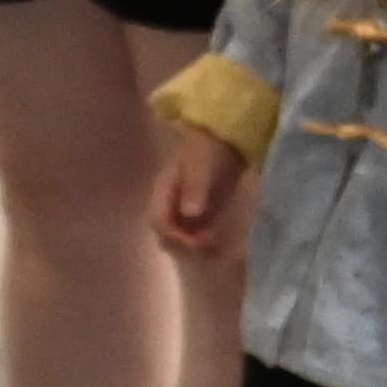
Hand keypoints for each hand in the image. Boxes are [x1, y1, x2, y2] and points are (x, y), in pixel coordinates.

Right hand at [151, 123, 251, 256]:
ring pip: (180, 235)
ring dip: (194, 245)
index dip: (174, 236)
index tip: (196, 242)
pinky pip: (195, 232)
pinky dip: (203, 242)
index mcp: (163, 192)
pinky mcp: (201, 211)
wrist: (226, 138)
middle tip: (206, 249)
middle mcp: (169, 203)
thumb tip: (190, 214)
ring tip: (214, 249)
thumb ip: (195, 189)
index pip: (159, 222)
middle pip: (166, 233)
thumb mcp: (201, 167)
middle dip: (183, 245)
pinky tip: (218, 245)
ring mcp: (184, 208)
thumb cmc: (209, 149)